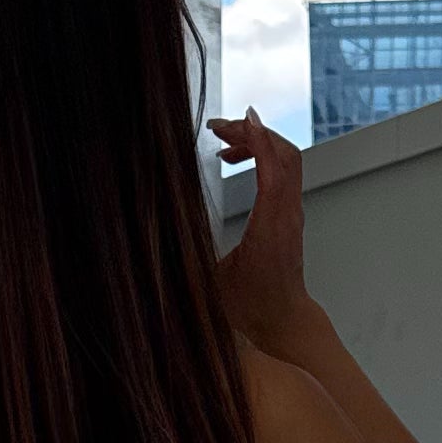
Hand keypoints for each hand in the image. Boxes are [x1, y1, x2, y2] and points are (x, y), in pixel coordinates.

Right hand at [207, 108, 308, 352]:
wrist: (284, 323)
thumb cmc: (250, 308)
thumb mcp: (211, 285)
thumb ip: (186, 260)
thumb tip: (149, 247)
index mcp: (271, 227)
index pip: (273, 170)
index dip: (256, 140)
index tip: (237, 120)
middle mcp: (287, 215)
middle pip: (284, 154)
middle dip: (253, 132)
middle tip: (218, 128)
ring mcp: (292, 213)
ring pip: (286, 161)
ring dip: (258, 143)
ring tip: (223, 145)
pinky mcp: (289, 215)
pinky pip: (283, 173)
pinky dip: (263, 158)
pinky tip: (235, 163)